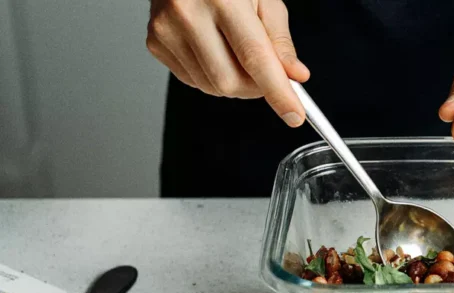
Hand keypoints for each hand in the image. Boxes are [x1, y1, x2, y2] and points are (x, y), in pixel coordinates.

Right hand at [146, 0, 309, 125]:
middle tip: (267, 74)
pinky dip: (212, 76)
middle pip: (230, 82)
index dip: (277, 92)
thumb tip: (295, 76)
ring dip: (234, 83)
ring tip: (236, 51)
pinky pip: (194, 81)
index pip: (255, 58)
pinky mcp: (155, 42)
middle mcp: (188, 13)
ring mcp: (166, 29)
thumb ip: (280, 41)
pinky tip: (214, 50)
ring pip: (211, 87)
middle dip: (256, 89)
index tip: (294, 115)